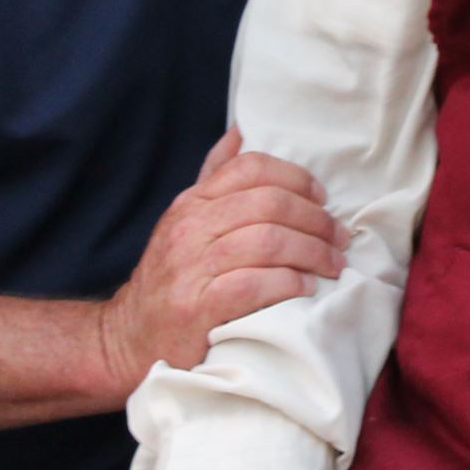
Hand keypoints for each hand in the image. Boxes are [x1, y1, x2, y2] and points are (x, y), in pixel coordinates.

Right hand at [96, 129, 347, 389]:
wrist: (129, 338)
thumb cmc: (171, 278)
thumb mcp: (185, 221)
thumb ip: (214, 177)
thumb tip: (241, 131)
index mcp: (191, 203)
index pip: (250, 168)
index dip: (295, 177)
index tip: (322, 198)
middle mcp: (189, 229)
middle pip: (268, 204)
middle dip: (315, 219)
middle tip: (339, 238)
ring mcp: (190, 268)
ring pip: (267, 241)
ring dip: (312, 252)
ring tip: (332, 265)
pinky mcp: (195, 308)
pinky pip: (252, 284)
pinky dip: (287, 282)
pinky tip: (305, 288)